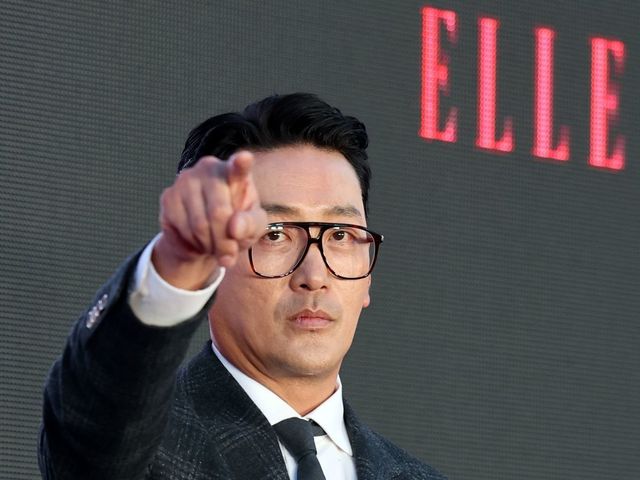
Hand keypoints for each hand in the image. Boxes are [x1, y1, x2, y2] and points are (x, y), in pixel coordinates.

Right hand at [152, 151, 266, 289]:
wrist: (205, 237)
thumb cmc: (236, 226)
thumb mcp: (253, 227)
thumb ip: (251, 224)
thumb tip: (235, 227)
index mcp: (236, 173)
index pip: (239, 168)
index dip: (241, 164)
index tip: (244, 159)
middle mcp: (210, 169)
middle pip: (219, 212)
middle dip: (225, 242)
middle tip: (228, 256)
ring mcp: (186, 180)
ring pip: (199, 225)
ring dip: (209, 245)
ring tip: (214, 246)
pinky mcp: (168, 196)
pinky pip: (182, 228)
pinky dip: (193, 242)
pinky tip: (198, 240)